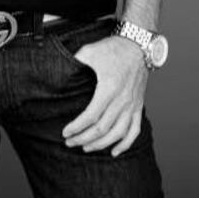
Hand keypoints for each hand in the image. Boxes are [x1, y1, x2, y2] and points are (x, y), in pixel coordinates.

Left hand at [61, 34, 147, 155]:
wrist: (138, 46)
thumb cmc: (113, 49)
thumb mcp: (90, 51)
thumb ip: (75, 61)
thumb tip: (59, 69)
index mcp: (109, 88)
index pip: (91, 116)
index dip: (77, 127)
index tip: (65, 132)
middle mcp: (122, 100)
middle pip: (102, 129)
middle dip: (83, 139)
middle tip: (70, 142)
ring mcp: (132, 105)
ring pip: (117, 133)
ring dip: (100, 144)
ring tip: (85, 147)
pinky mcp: (138, 106)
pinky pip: (135, 130)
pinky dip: (125, 144)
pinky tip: (114, 151)